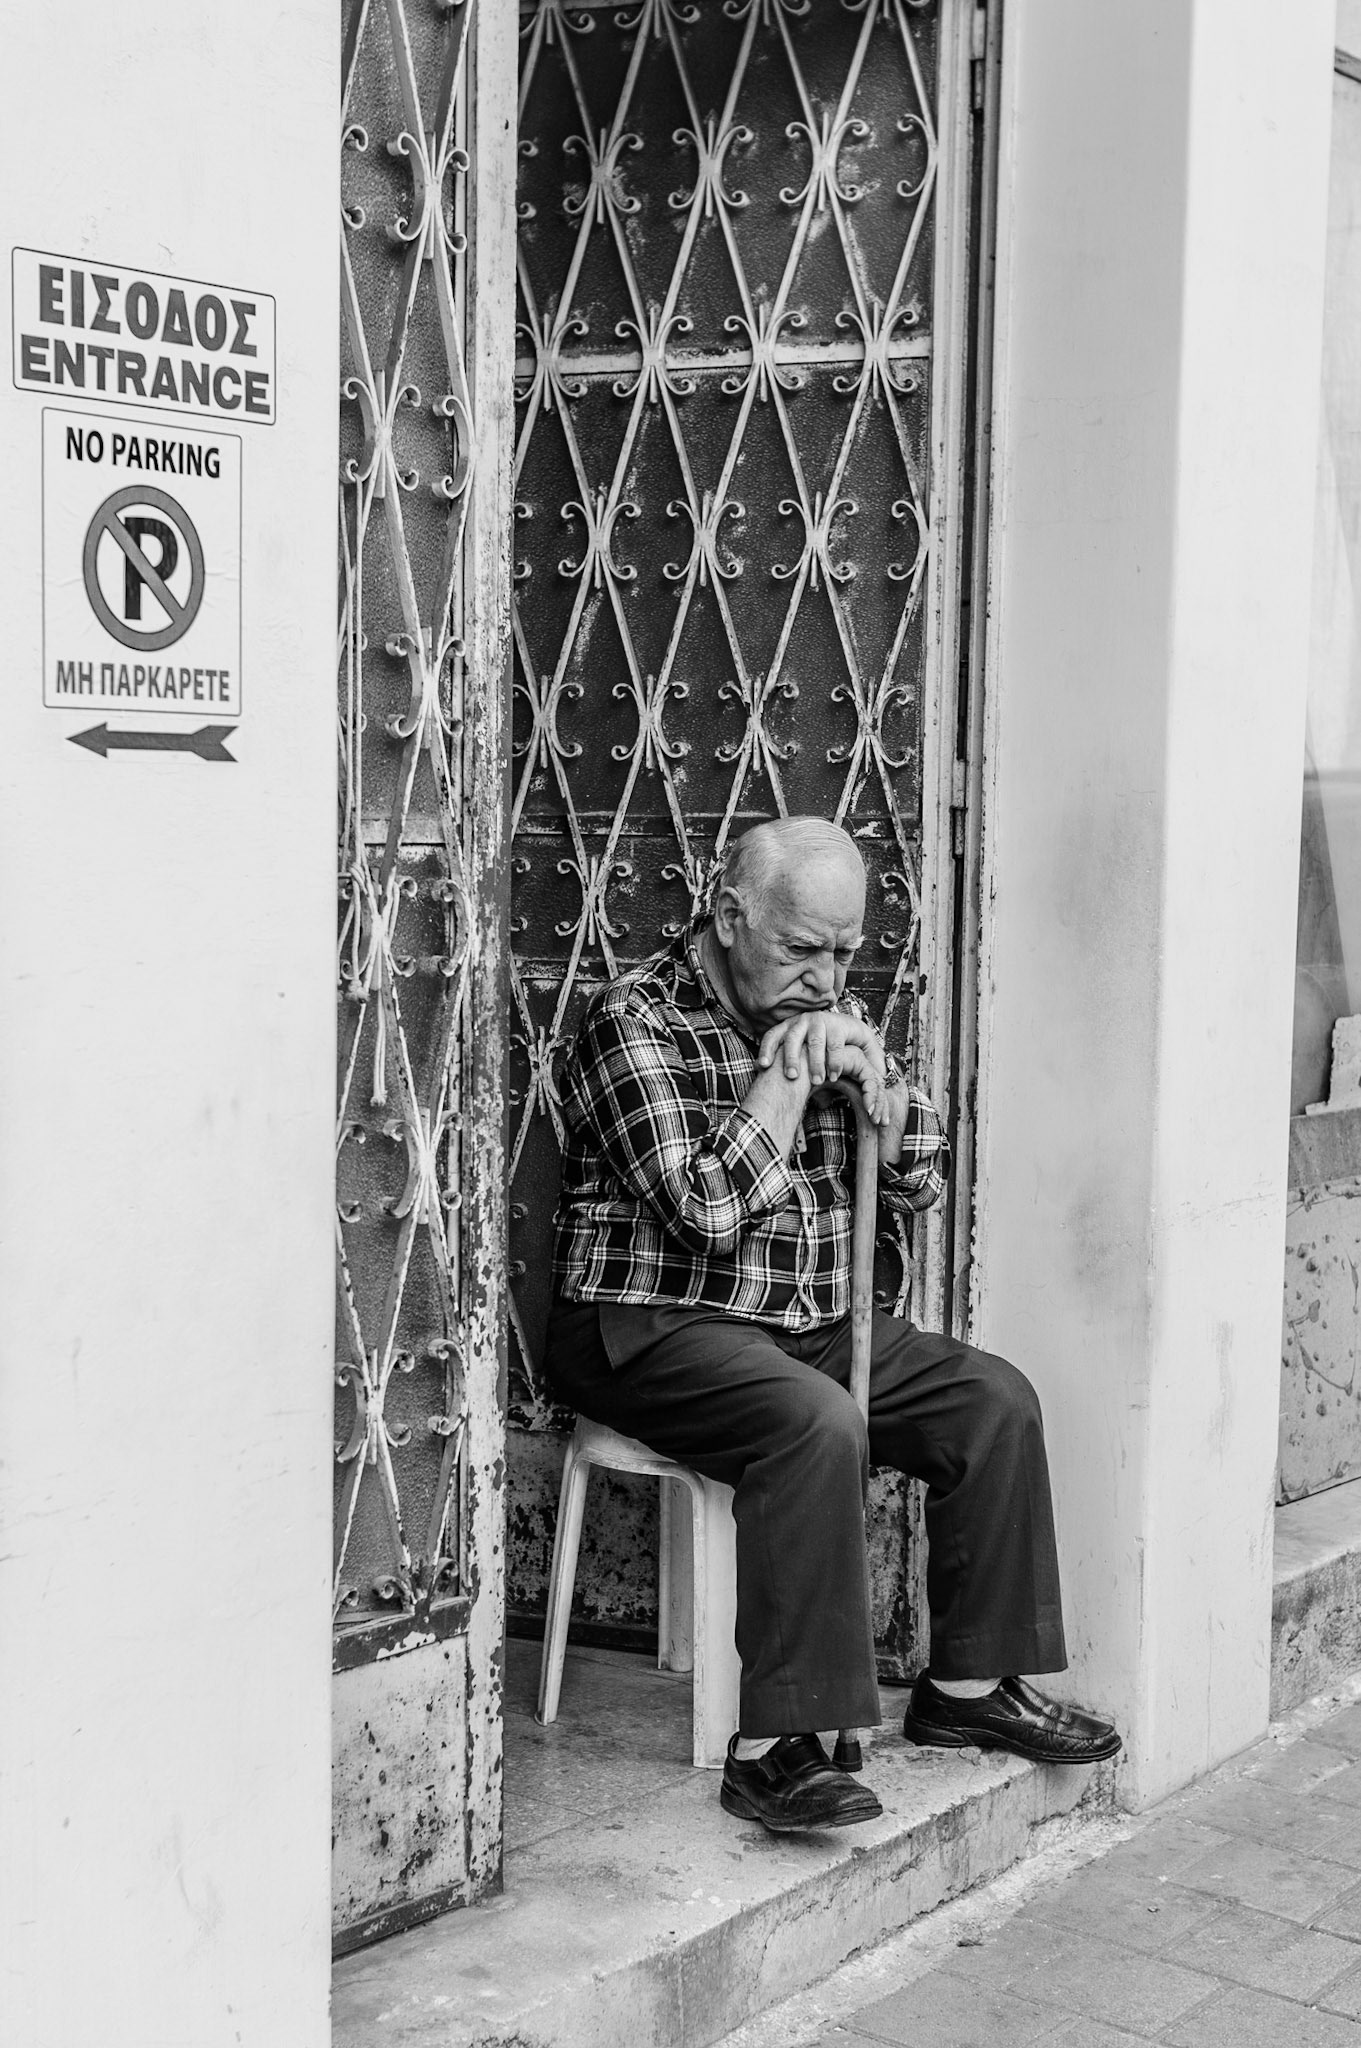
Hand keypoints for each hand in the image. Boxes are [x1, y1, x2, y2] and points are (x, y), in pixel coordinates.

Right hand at [757, 1012, 889, 1123]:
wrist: (829, 1021)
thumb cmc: (848, 1039)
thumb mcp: (866, 1045)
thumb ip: (875, 1060)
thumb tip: (883, 1077)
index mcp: (837, 1025)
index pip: (836, 1042)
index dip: (836, 1060)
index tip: (834, 1077)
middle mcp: (816, 1020)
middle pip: (815, 1041)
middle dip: (815, 1061)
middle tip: (817, 1081)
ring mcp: (798, 1022)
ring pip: (793, 1038)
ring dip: (791, 1057)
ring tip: (793, 1076)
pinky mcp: (783, 1027)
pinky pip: (772, 1037)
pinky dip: (766, 1050)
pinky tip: (763, 1066)